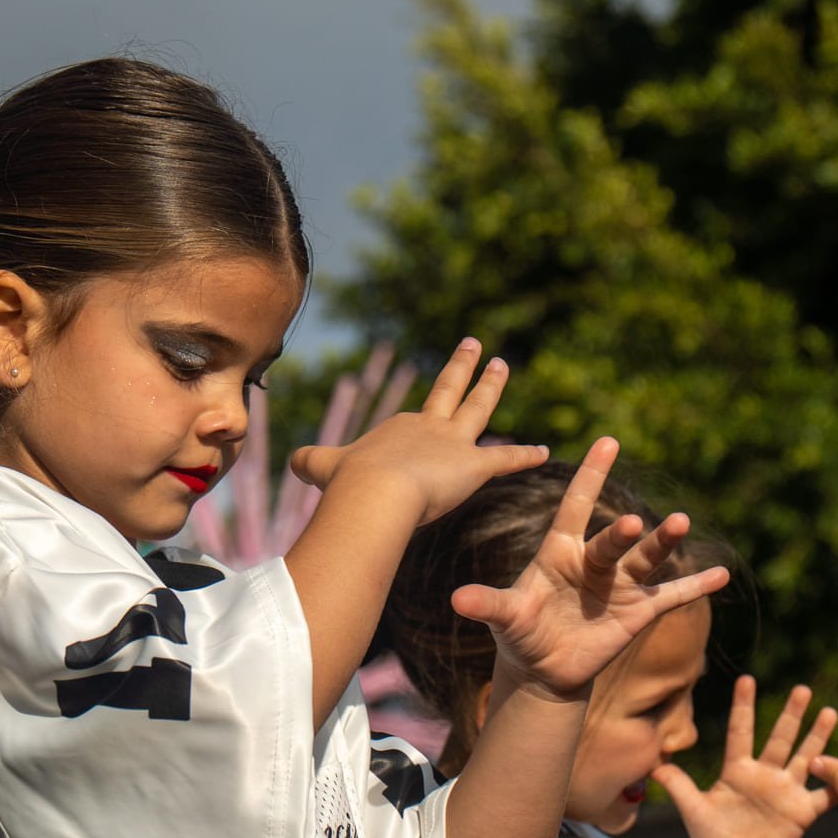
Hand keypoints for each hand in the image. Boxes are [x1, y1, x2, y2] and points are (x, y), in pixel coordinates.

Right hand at [290, 337, 548, 525]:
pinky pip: (505, 459)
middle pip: (450, 390)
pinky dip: (525, 456)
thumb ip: (310, 462)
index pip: (413, 421)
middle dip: (463, 367)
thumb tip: (292, 462)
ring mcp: (454, 444)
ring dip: (492, 385)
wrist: (374, 493)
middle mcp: (429, 427)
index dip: (416, 424)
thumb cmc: (348, 483)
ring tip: (503, 365)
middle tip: (475, 344)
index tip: (420, 422)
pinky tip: (545, 451)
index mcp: (399, 428)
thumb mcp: (321, 467)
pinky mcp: (474, 467)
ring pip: (479, 408)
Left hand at [451, 437, 730, 700]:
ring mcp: (620, 584)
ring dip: (664, 542)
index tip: (607, 441)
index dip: (590, 475)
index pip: (576, 505)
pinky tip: (721, 575)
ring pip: (646, 558)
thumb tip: (457, 601)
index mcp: (560, 551)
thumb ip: (487, 605)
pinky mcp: (638, 611)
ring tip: (681, 523)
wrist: (544, 668)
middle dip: (622, 533)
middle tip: (628, 523)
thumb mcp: (505, 617)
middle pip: (612, 540)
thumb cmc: (521, 632)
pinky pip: (671, 595)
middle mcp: (594, 561)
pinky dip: (694, 586)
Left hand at [656, 677, 837, 837]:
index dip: (743, 706)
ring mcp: (786, 791)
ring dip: (818, 737)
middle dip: (792, 714)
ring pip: (806, 757)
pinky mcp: (802, 812)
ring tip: (830, 712)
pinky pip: (828, 795)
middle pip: (780, 738)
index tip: (746, 679)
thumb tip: (652, 765)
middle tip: (803, 689)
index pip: (741, 731)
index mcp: (738, 770)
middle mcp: (765, 775)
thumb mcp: (694, 811)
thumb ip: (678, 787)